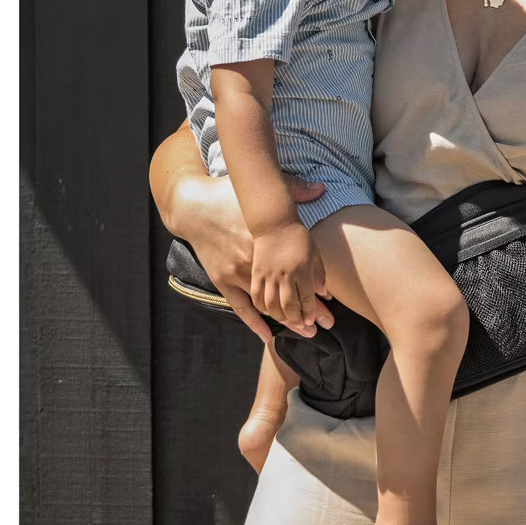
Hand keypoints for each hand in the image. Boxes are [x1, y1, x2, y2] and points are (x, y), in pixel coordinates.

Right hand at [170, 171, 327, 341]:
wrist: (195, 207)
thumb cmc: (231, 197)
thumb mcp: (264, 192)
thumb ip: (295, 189)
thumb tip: (320, 189)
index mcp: (269, 242)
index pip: (298, 276)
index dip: (315, 296)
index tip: (330, 307)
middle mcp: (255, 262)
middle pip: (286, 295)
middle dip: (305, 314)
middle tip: (321, 327)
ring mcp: (237, 273)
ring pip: (266, 304)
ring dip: (285, 320)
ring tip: (303, 331)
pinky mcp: (222, 280)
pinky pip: (241, 307)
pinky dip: (255, 322)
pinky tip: (268, 335)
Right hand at [250, 224, 332, 334]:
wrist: (274, 222)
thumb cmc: (297, 236)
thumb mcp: (314, 252)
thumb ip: (319, 274)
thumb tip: (325, 295)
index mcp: (301, 269)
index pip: (306, 299)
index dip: (310, 313)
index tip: (312, 321)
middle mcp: (284, 275)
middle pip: (289, 306)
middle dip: (296, 320)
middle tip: (301, 326)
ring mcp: (268, 275)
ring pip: (272, 305)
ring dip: (279, 317)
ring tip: (286, 320)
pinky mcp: (255, 273)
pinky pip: (256, 296)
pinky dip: (262, 308)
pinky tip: (268, 311)